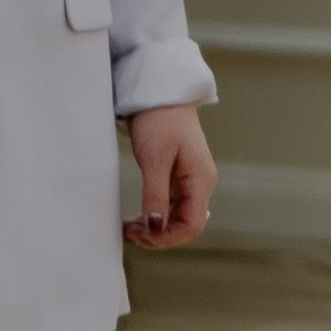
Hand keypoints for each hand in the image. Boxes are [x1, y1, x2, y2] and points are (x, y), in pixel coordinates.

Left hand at [124, 103, 216, 246]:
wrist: (159, 92)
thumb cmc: (159, 119)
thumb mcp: (155, 158)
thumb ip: (156, 195)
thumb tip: (156, 228)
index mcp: (201, 180)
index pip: (193, 225)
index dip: (168, 238)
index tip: (142, 237)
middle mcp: (200, 184)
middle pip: (185, 225)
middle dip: (158, 235)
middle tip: (129, 234)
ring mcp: (189, 181)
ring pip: (176, 217)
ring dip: (154, 227)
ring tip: (129, 228)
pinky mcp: (177, 176)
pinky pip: (169, 206)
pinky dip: (153, 215)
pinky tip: (137, 218)